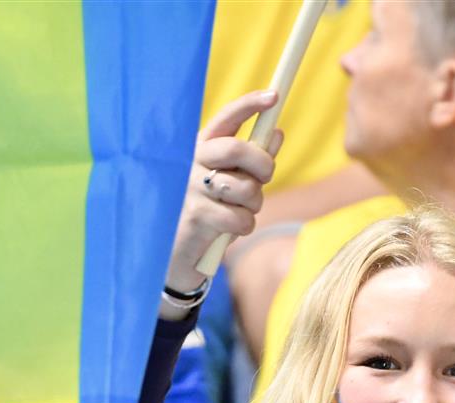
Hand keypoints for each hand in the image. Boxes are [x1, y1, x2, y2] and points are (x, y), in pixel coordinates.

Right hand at [165, 90, 282, 290]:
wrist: (176, 254)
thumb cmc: (208, 213)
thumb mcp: (231, 184)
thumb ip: (253, 161)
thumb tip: (277, 133)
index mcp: (200, 149)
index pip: (224, 119)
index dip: (248, 105)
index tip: (273, 97)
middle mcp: (191, 163)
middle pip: (237, 149)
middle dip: (262, 165)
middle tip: (265, 177)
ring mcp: (190, 189)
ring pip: (245, 188)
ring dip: (254, 205)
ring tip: (239, 211)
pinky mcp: (196, 217)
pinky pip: (241, 219)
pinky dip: (244, 227)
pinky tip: (228, 231)